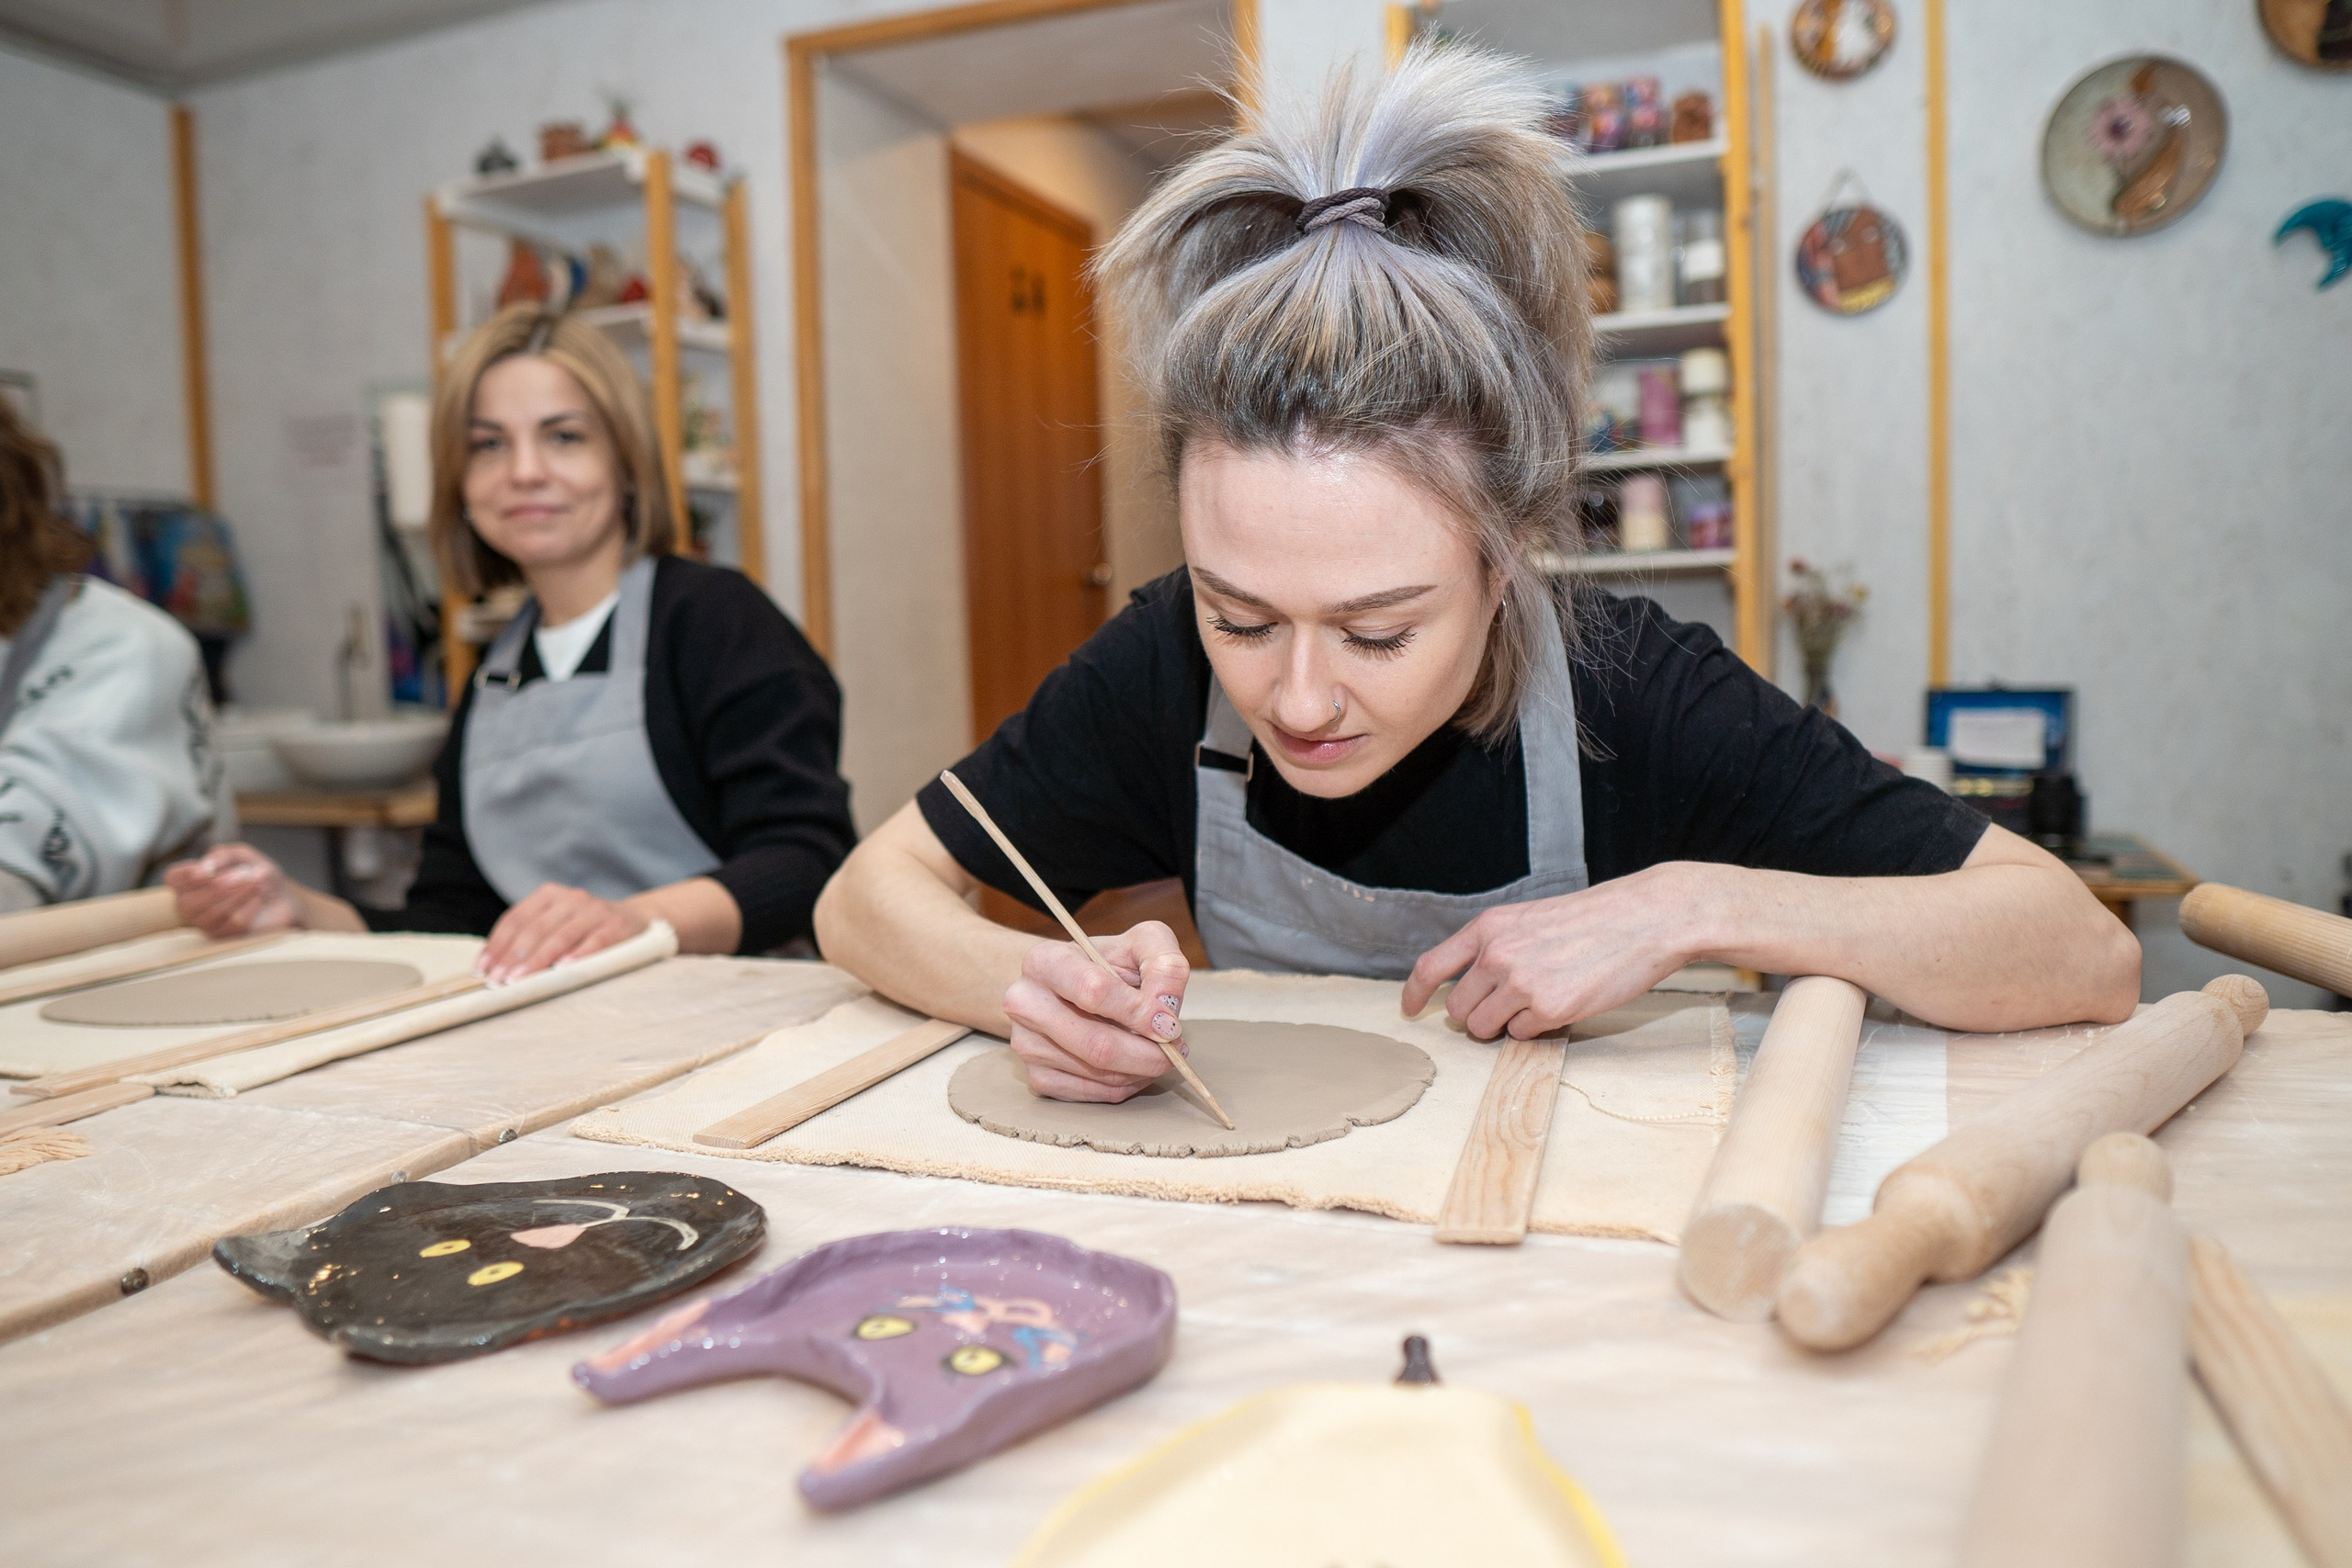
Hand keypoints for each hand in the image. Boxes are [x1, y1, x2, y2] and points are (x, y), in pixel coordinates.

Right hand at [166, 844, 300, 935]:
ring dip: (239, 894)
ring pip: (213, 913)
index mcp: (186, 880)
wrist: (280, 895)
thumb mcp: (241, 855)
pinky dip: (249, 907)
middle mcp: (188, 903)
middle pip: (190, 901)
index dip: (187, 875)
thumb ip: (223, 855)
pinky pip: (233, 923)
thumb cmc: (254, 872)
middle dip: (219, 887)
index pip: (174, 878)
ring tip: (257, 882)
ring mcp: (203, 923)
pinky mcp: (224, 935)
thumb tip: (207, 866)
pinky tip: (258, 898)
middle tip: (245, 873)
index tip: (209, 871)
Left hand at [477, 883, 647, 983]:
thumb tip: (492, 967)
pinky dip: (578, 955)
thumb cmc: (584, 928)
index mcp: (549, 895)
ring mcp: (595, 911)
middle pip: (535, 928)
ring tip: (520, 980)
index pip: (515, 919)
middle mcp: (571, 898)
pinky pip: (594, 941)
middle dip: (512, 957)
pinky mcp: (616, 925)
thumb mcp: (556, 923)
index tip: (482, 969)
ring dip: (537, 960)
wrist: (634, 918)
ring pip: (560, 936)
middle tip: (497, 981)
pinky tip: (562, 969)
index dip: (496, 945)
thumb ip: (530, 937)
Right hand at [1000, 921, 1190, 1101]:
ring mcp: (1026, 1044)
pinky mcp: (1037, 1077)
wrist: (1066, 987)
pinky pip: (1094, 1095)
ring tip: (1158, 1052)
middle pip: (1096, 1045)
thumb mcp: (1142, 945)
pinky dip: (1126, 1085)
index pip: (1094, 991)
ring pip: (1099, 1074)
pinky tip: (1135, 1065)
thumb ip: (1164, 965)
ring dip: (1142, 1070)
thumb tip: (1166, 1008)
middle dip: (1148, 1053)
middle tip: (1174, 1048)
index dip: (1139, 1012)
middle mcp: (1025, 1003)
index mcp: (1045, 961)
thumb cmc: (1107, 964)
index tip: (1170, 1023)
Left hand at [1401, 864, 1713, 1039]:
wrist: (1645, 919)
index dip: (1415, 994)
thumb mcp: (1530, 919)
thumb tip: (1472, 985)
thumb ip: (1497, 946)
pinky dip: (1535, 1030)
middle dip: (1476, 1016)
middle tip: (1507, 1007)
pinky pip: (1520, 1036)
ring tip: (1536, 1005)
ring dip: (1503, 1026)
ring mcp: (1520, 983)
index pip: (1431, 967)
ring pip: (1484, 1028)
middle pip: (1458, 1009)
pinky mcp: (1549, 1010)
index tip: (1410, 1012)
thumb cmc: (1593, 920)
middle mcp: (1497, 955)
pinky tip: (1561, 1005)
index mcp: (1489, 927)